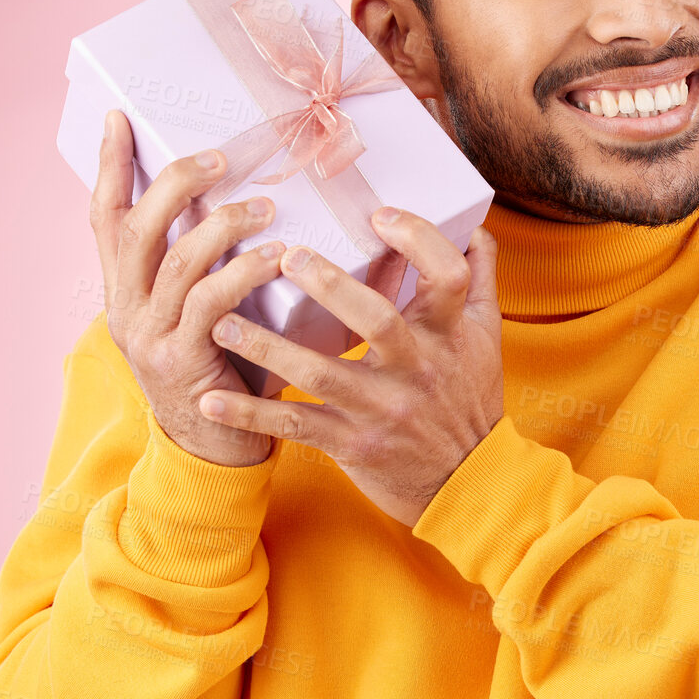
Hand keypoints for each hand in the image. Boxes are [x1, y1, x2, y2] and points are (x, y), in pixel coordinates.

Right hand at [90, 109, 284, 467]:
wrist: (215, 451)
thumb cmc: (222, 369)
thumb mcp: (201, 314)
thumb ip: (207, 270)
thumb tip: (249, 206)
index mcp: (123, 292)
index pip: (105, 218)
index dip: (111, 166)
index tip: (120, 118)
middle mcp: (126, 310)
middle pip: (137, 229)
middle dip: (176, 185)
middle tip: (220, 159)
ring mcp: (150, 337)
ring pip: (177, 263)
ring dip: (223, 226)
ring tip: (264, 207)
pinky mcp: (182, 361)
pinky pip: (211, 304)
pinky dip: (244, 273)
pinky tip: (276, 256)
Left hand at [196, 209, 503, 525]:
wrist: (468, 483)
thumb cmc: (470, 401)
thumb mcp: (486, 339)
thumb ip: (478, 280)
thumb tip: (474, 226)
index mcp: (448, 334)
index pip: (446, 276)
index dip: (418, 240)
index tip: (379, 215)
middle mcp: (416, 369)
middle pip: (377, 320)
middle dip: (330, 287)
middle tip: (285, 257)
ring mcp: (382, 408)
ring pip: (321, 373)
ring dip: (267, 347)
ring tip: (222, 321)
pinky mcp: (354, 443)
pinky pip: (297, 426)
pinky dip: (252, 415)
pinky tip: (211, 401)